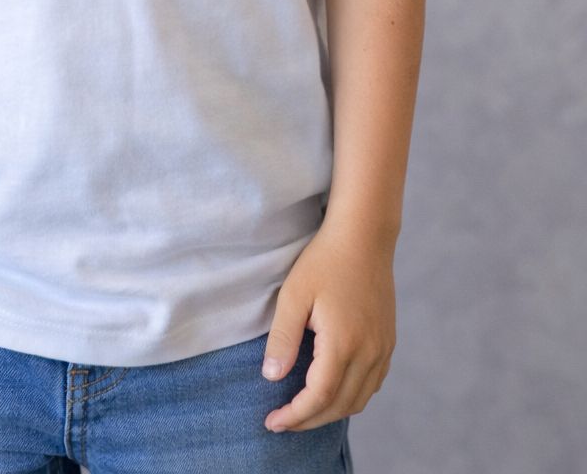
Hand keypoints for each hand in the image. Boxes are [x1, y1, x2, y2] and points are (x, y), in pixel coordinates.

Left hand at [260, 218, 396, 432]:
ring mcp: (383, 348)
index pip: (318, 397)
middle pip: (340, 405)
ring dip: (331, 412)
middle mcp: (369, 352)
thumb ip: (283, 338)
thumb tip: (272, 378)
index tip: (272, 422)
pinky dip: (352, 397)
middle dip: (309, 420)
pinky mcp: (388, 341)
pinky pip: (373, 384)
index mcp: (343, 343)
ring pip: (360, 399)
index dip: (295, 416)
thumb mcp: (294, 295)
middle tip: (282, 421)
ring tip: (303, 411)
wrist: (364, 236)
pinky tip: (333, 390)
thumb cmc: (324, 261)